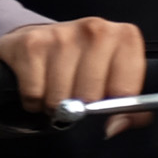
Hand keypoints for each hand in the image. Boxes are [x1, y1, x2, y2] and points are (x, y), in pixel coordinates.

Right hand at [0, 17, 148, 133]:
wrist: (41, 38)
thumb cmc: (80, 61)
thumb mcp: (113, 76)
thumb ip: (126, 104)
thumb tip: (118, 126)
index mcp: (123, 37)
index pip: (125, 90)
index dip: (115, 110)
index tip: (107, 113)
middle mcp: (95, 30)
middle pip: (90, 97)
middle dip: (79, 107)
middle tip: (76, 97)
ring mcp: (61, 35)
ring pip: (59, 98)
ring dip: (54, 105)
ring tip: (56, 91)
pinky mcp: (32, 44)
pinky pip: (35, 94)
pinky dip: (34, 100)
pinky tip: (39, 85)